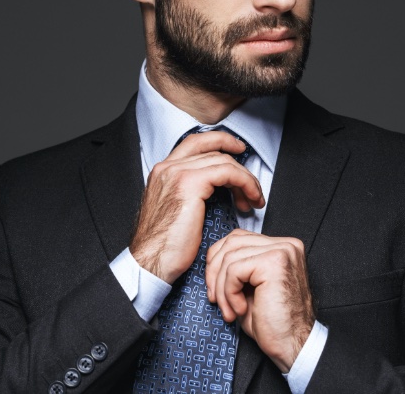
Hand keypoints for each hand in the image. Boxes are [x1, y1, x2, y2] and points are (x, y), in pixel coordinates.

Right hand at [130, 131, 264, 283]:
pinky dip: (245, 182)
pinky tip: (250, 198)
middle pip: (211, 146)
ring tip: (253, 199)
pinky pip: (227, 171)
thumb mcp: (175, 213)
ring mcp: (177, 172)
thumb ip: (189, 194)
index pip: (195, 142)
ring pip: (222, 160)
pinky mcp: (189, 183)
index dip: (220, 140)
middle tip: (253, 182)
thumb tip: (215, 192)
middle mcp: (167, 167)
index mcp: (162, 172)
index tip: (238, 149)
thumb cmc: (164, 248)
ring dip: (246, 178)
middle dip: (238, 162)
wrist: (150, 263)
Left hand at [205, 229, 314, 371]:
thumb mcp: (250, 288)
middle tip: (215, 299)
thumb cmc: (272, 323)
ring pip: (230, 256)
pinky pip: (234, 270)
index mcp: (281, 247)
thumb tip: (212, 258)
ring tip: (229, 310)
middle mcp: (285, 245)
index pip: (239, 238)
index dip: (218, 261)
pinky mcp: (274, 262)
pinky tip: (239, 309)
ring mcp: (282, 250)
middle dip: (215, 272)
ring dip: (221, 287)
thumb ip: (238, 267)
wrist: (292, 346)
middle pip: (232, 242)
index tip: (214, 288)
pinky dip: (229, 292)